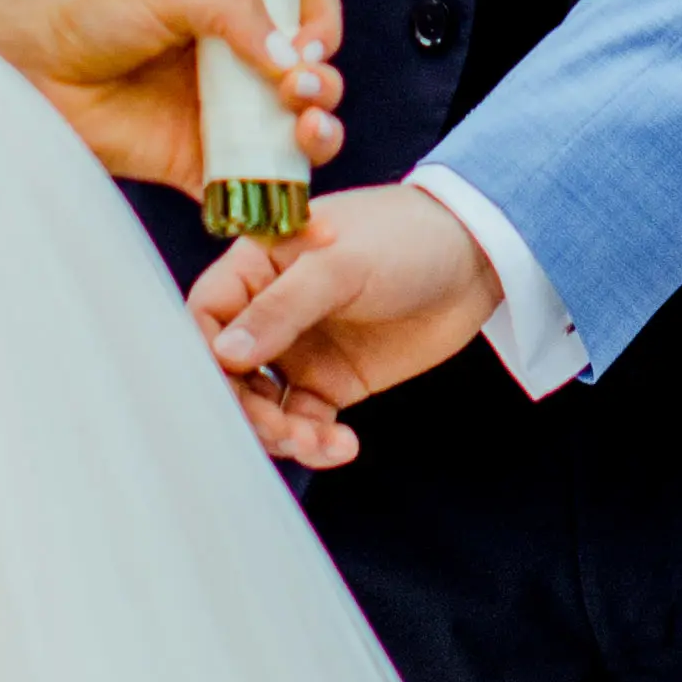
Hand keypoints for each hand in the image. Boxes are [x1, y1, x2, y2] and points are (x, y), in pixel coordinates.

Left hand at [0, 0, 342, 191]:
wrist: (32, 69)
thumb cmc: (92, 17)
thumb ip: (234, 12)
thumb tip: (291, 56)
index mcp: (236, 20)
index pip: (306, 20)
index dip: (321, 29)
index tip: (308, 41)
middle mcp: (237, 72)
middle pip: (312, 84)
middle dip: (323, 87)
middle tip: (298, 88)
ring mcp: (221, 124)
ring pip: (294, 140)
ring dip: (319, 136)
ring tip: (304, 129)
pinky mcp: (197, 172)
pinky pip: (250, 198)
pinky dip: (285, 218)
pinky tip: (309, 223)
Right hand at [191, 183, 504, 467]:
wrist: (478, 256)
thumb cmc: (406, 236)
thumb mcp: (341, 264)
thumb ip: (282, 308)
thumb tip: (223, 353)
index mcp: (259, 265)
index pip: (206, 314)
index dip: (202, 355)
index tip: (221, 388)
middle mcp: (271, 310)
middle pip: (228, 372)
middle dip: (246, 409)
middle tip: (281, 430)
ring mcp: (300, 348)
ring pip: (263, 405)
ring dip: (281, 433)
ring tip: (320, 440)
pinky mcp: (333, 381)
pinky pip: (305, 421)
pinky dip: (315, 441)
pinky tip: (342, 444)